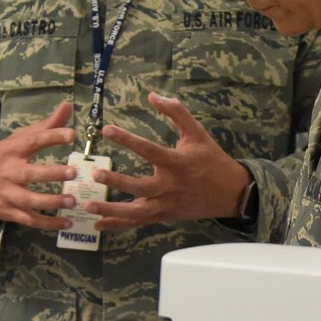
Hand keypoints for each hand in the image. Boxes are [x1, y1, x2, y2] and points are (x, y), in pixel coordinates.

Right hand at [0, 100, 79, 230]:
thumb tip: (68, 106)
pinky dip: (48, 224)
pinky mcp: (10, 213)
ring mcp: (8, 195)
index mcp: (11, 150)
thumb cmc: (4, 158)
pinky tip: (67, 222)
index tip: (71, 135)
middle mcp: (8, 173)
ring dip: (51, 202)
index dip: (51, 137)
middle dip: (51, 174)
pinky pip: (30, 220)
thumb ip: (46, 126)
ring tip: (72, 200)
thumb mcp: (19, 139)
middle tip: (73, 172)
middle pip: (29, 174)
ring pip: (29, 201)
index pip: (31, 142)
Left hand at [89, 92, 252, 230]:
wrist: (231, 193)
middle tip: (96, 174)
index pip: (148, 149)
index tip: (107, 129)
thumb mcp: (197, 132)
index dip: (127, 139)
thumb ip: (176, 112)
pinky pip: (138, 222)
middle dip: (116, 182)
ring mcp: (166, 205)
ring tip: (89, 205)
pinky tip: (99, 223)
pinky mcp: (164, 216)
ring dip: (111, 210)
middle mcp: (170, 186)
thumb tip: (152, 96)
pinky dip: (118, 224)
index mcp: (177, 163)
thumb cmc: (212, 159)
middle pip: (139, 187)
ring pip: (135, 212)